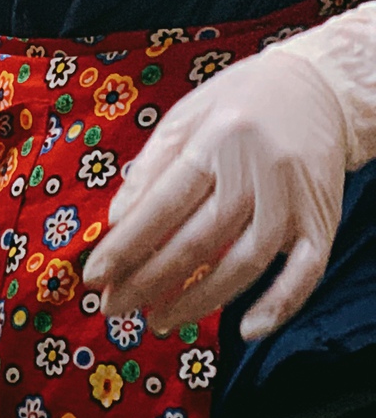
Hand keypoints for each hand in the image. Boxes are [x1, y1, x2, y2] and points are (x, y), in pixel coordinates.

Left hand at [85, 44, 348, 338]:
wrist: (316, 88)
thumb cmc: (237, 101)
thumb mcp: (184, 117)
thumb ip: (150, 168)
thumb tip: (117, 220)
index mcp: (215, 143)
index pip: (162, 206)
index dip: (126, 246)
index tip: (94, 276)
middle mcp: (256, 173)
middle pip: (197, 242)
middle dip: (149, 281)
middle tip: (114, 308)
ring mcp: (293, 202)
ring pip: (243, 265)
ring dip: (198, 300)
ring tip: (158, 320)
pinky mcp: (323, 222)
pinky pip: (306, 273)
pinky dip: (279, 305)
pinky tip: (245, 330)